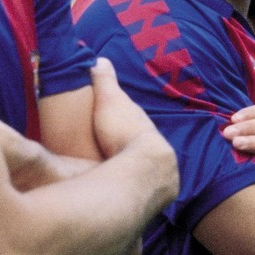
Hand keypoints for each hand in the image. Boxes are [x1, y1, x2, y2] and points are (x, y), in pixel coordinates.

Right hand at [89, 57, 178, 205]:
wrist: (145, 168)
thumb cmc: (124, 132)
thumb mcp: (109, 101)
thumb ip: (104, 81)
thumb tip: (99, 58)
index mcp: (142, 127)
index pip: (132, 124)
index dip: (121, 124)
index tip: (109, 127)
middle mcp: (153, 149)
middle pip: (138, 149)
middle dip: (127, 151)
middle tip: (109, 156)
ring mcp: (155, 173)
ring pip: (142, 170)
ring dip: (132, 173)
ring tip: (115, 179)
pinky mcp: (155, 194)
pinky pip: (143, 190)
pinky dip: (134, 190)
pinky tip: (125, 195)